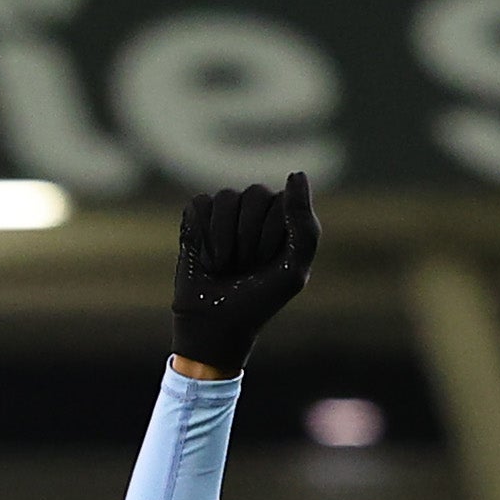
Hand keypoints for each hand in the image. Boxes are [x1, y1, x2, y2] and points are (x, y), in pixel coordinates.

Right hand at [171, 173, 320, 374]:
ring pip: (227, 198)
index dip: (273, 235)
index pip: (282, 200)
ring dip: (224, 240)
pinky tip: (205, 256)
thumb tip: (295, 173)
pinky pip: (200, 204)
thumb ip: (304, 223)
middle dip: (249, 237)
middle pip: (255, 194)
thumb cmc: (259, 301)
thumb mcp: (293, 268)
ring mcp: (224, 212)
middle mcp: (255, 210)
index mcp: (283, 218)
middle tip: (245, 266)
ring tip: (225, 263)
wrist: (215, 326)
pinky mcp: (196, 217)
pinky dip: (203, 235)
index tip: (268, 264)